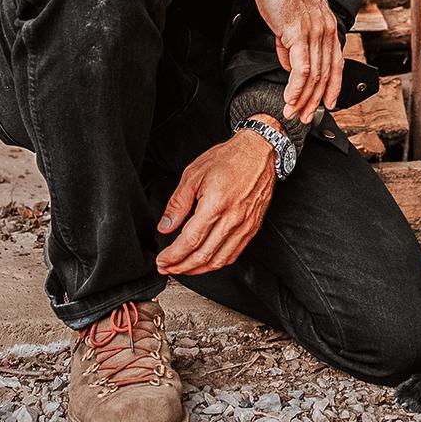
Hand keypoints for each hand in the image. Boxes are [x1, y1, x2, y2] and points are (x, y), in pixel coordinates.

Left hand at [155, 132, 274, 275]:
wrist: (259, 152)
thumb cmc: (229, 159)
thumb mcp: (194, 174)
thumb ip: (178, 203)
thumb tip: (165, 226)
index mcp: (215, 204)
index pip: (190, 241)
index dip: (173, 256)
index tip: (162, 260)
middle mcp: (232, 219)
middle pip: (203, 256)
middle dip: (181, 267)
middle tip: (167, 268)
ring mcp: (245, 225)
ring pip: (219, 260)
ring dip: (198, 269)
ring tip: (183, 268)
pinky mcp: (252, 228)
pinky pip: (234, 254)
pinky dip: (217, 263)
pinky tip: (206, 262)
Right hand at [251, 0, 342, 123]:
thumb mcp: (291, 19)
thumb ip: (292, 43)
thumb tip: (289, 65)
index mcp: (327, 25)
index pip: (336, 62)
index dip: (333, 86)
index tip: (328, 104)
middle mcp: (325, 29)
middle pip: (326, 74)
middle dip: (316, 100)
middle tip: (306, 117)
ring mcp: (314, 31)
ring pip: (314, 75)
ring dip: (303, 98)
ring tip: (293, 112)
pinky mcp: (298, 32)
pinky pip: (301, 68)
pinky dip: (296, 87)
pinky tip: (290, 98)